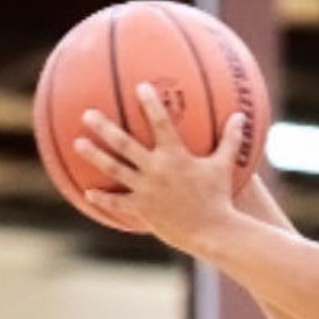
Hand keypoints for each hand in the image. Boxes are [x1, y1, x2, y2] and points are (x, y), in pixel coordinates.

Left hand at [74, 83, 246, 254]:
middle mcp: (156, 169)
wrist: (212, 231)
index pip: (161, 123)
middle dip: (104, 127)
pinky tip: (88, 192)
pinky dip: (103, 197)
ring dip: (94, 156)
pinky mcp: (142, 209)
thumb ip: (230, 140)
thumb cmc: (220, 197)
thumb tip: (241, 116)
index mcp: (176, 156)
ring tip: (77, 144)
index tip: (140, 86)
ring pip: (114, 169)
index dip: (150, 103)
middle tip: (87, 114)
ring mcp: (146, 189)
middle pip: (124, 144)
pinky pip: (118, 202)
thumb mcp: (224, 166)